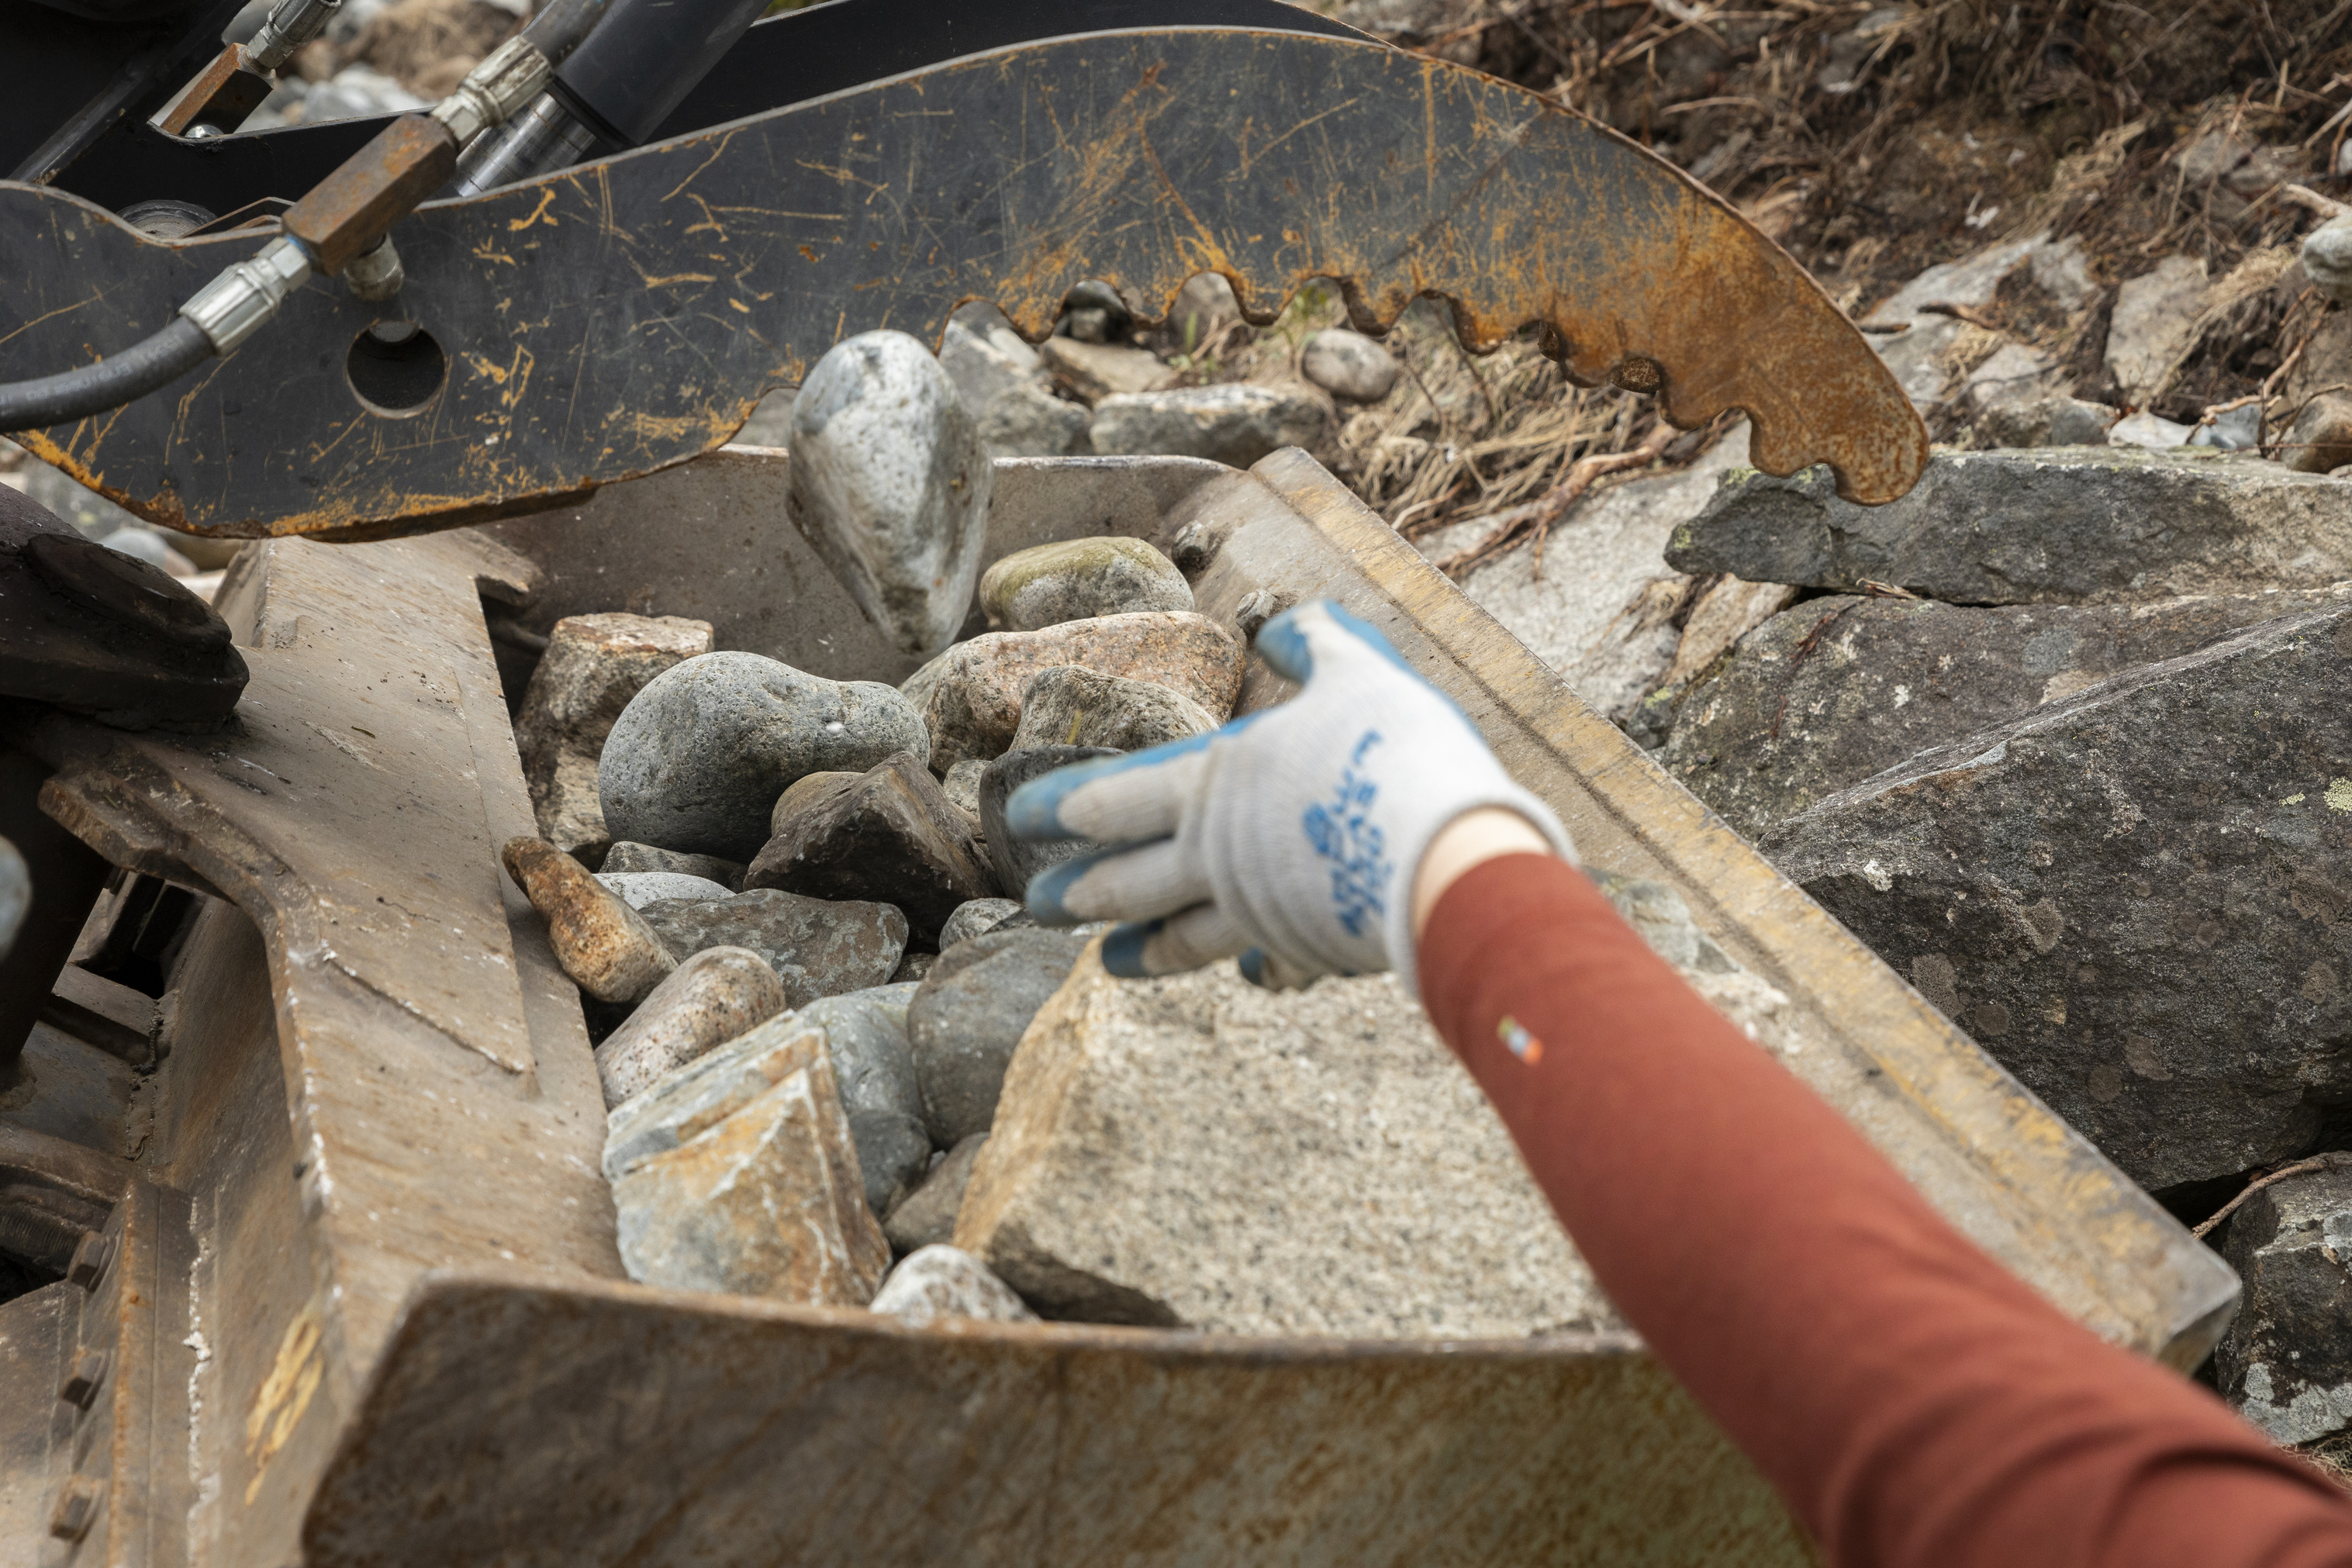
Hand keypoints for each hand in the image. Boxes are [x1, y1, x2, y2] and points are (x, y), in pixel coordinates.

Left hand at [1004, 599, 1574, 992]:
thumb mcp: (1357, 672)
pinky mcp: (1309, 949)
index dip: (1063, 806)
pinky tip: (1255, 974)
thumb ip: (1316, 645)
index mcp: (1214, 786)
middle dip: (1079, 894)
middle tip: (1034, 906)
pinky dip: (1257, 966)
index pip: (1114, 798)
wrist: (1455, 862)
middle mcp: (1218, 859)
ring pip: (1184, 939)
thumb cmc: (1397, 752)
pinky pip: (1269, 961)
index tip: (1019, 818)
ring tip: (1104, 965)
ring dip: (1141, 952)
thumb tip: (1286, 622)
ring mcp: (1259, 914)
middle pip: (1129, 882)